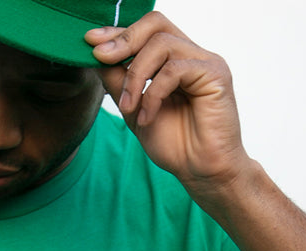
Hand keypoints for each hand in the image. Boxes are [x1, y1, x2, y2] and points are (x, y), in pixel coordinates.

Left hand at [86, 12, 250, 196]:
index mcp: (174, 60)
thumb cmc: (174, 145)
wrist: (200, 171)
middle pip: (156, 24)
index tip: (90, 42)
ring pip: (161, 44)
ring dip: (135, 76)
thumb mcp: (134, 111)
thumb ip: (119, 83)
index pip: (146, 31)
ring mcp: (205, 62)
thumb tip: (96, 56)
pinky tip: (148, 117)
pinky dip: (153, 93)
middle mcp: (191, 55)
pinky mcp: (215, 74)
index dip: (117, 32)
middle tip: (101, 57)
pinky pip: (174, 70)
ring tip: (128, 107)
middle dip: (124, 39)